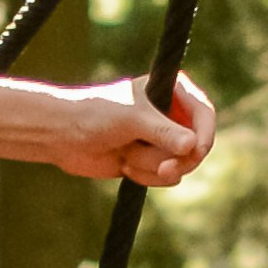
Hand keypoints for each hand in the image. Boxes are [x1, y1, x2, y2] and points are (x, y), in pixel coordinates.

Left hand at [38, 73, 215, 187]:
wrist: (61, 136)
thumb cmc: (94, 114)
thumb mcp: (131, 119)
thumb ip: (163, 132)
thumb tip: (192, 147)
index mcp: (171, 90)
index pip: (204, 112)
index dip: (205, 133)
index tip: (197, 151)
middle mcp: (170, 113)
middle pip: (198, 144)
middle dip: (178, 159)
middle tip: (165, 169)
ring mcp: (161, 138)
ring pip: (181, 164)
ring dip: (153, 166)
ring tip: (126, 154)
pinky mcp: (151, 160)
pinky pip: (167, 177)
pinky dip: (146, 176)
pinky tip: (124, 164)